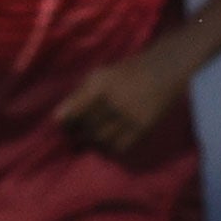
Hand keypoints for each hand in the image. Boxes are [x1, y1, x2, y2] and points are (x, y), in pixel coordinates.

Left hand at [54, 44, 192, 154]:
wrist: (162, 73)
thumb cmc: (125, 72)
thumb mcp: (99, 74)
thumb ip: (81, 92)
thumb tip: (62, 114)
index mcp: (99, 84)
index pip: (72, 109)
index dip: (62, 120)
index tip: (59, 123)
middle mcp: (112, 101)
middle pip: (85, 126)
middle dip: (75, 133)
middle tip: (71, 134)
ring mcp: (128, 116)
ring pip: (100, 139)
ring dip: (90, 142)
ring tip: (87, 140)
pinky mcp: (141, 128)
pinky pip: (119, 146)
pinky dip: (108, 149)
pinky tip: (104, 145)